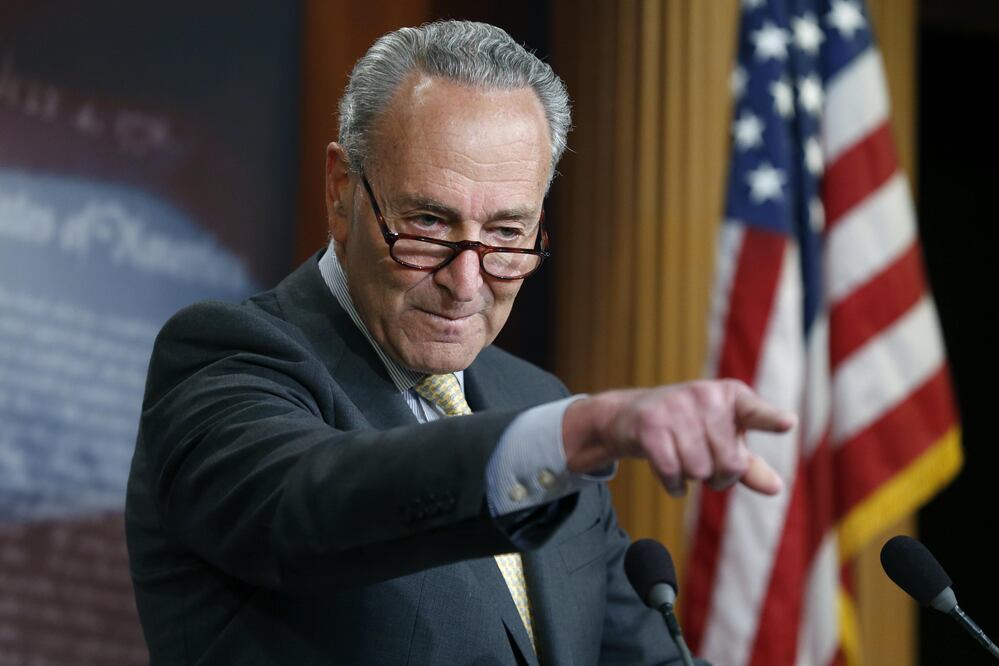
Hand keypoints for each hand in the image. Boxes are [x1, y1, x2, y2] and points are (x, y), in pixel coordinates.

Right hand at [562, 379, 795, 496]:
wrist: (629, 416)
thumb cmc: (687, 429)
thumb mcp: (721, 441)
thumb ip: (749, 465)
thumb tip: (776, 489)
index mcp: (731, 395)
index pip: (756, 412)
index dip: (771, 420)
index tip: (788, 423)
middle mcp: (705, 395)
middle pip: (729, 464)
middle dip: (719, 477)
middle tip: (706, 466)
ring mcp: (676, 407)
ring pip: (699, 471)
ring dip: (692, 479)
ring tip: (684, 461)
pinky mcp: (650, 424)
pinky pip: (672, 472)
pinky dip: (674, 485)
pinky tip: (672, 480)